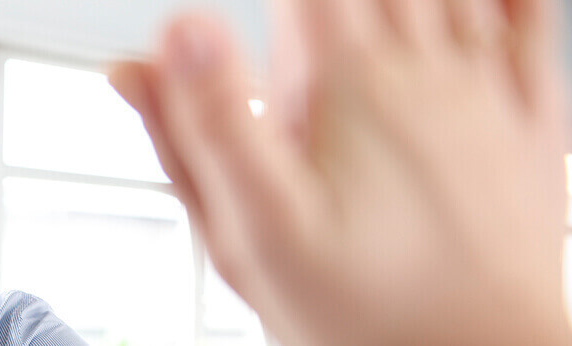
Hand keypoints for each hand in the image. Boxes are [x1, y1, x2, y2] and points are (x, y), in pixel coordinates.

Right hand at [112, 0, 570, 343]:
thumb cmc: (370, 315)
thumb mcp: (254, 231)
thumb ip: (206, 126)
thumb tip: (178, 35)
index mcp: (344, 86)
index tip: (246, 13)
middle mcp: (421, 74)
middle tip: (301, 11)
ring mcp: (484, 93)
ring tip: (372, 7)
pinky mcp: (531, 124)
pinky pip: (534, 26)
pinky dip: (507, 2)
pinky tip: (482, 2)